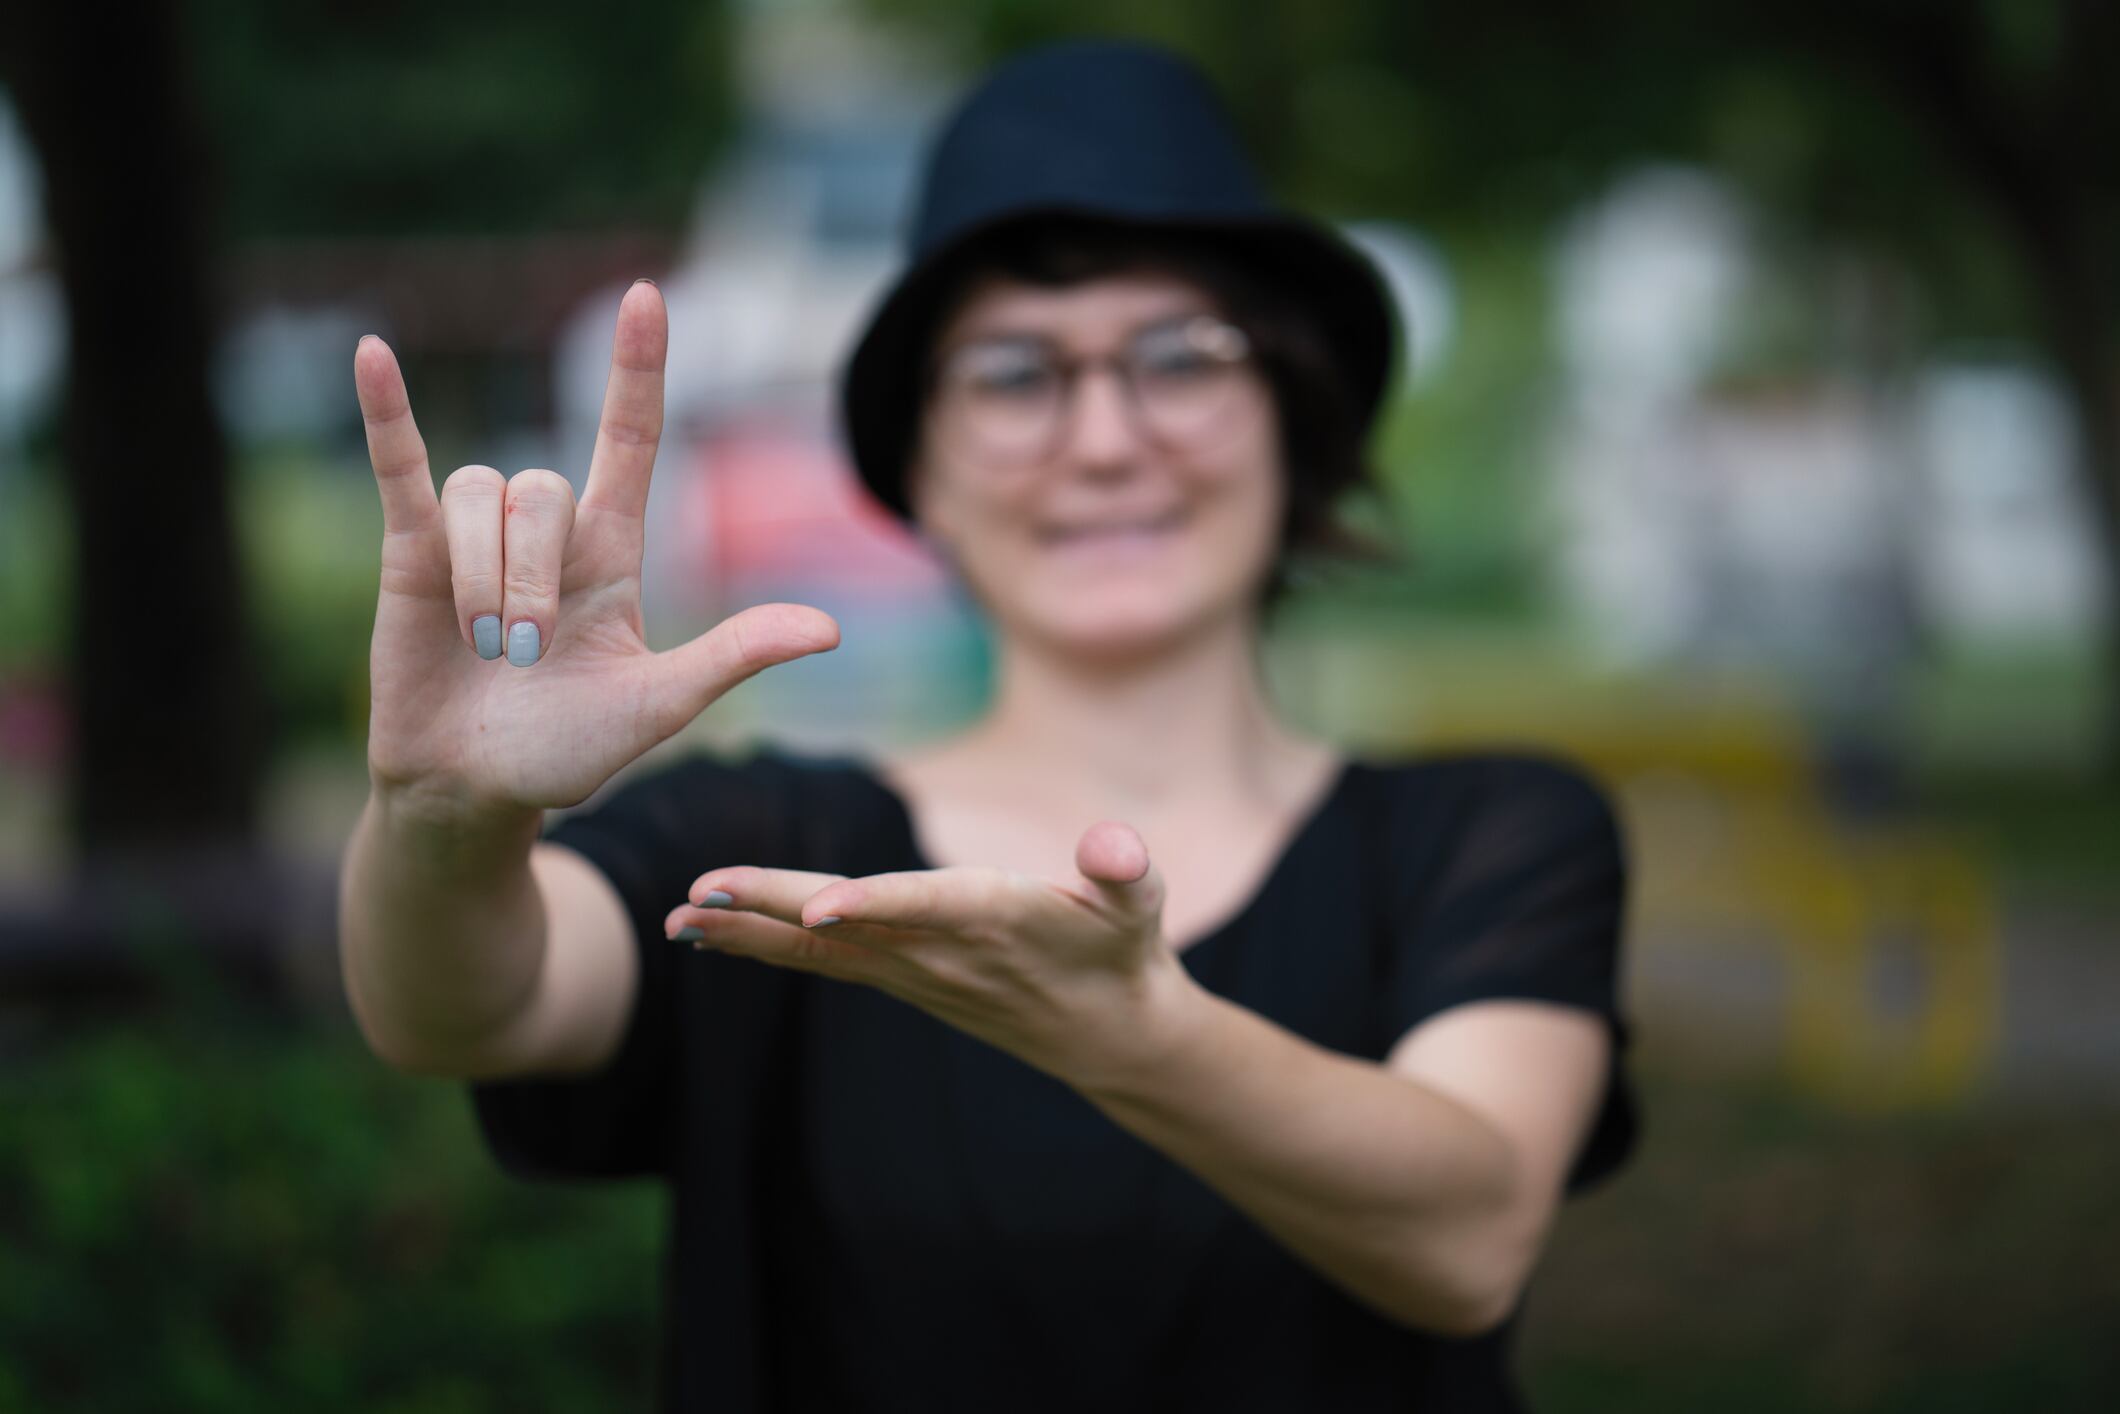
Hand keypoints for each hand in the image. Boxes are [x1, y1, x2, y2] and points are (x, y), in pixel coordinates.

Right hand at [351, 281, 838, 822]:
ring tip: (483, 646)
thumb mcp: (660, 705)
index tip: (646, 295)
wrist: (475, 791)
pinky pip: (401, 466)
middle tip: (524, 656)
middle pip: (541, 489)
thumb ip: (733, 656)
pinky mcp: (410, 553)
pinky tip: (372, 354)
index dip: (637, 369)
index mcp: (612, 552)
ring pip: (480, 492)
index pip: (629, 437)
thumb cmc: (569, 751)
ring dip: (482, 575)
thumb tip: (830, 632)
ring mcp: (475, 538)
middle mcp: (547, 532)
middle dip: (531, 576)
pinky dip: (386, 412)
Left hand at [660, 821, 1204, 1089]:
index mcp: (999, 917)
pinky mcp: (900, 978)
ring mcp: (914, 971)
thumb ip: (1127, 872)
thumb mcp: (1142, 907)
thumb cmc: (1126, 951)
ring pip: (819, 948)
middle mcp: (942, 949)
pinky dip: (763, 947)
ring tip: (675, 920)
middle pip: (846, 925)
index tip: (818, 909)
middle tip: (700, 894)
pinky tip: (709, 934)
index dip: (876, 905)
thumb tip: (1116, 846)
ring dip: (746, 933)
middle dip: (772, 908)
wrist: (1111, 1037)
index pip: (928, 906)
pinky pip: (821, 963)